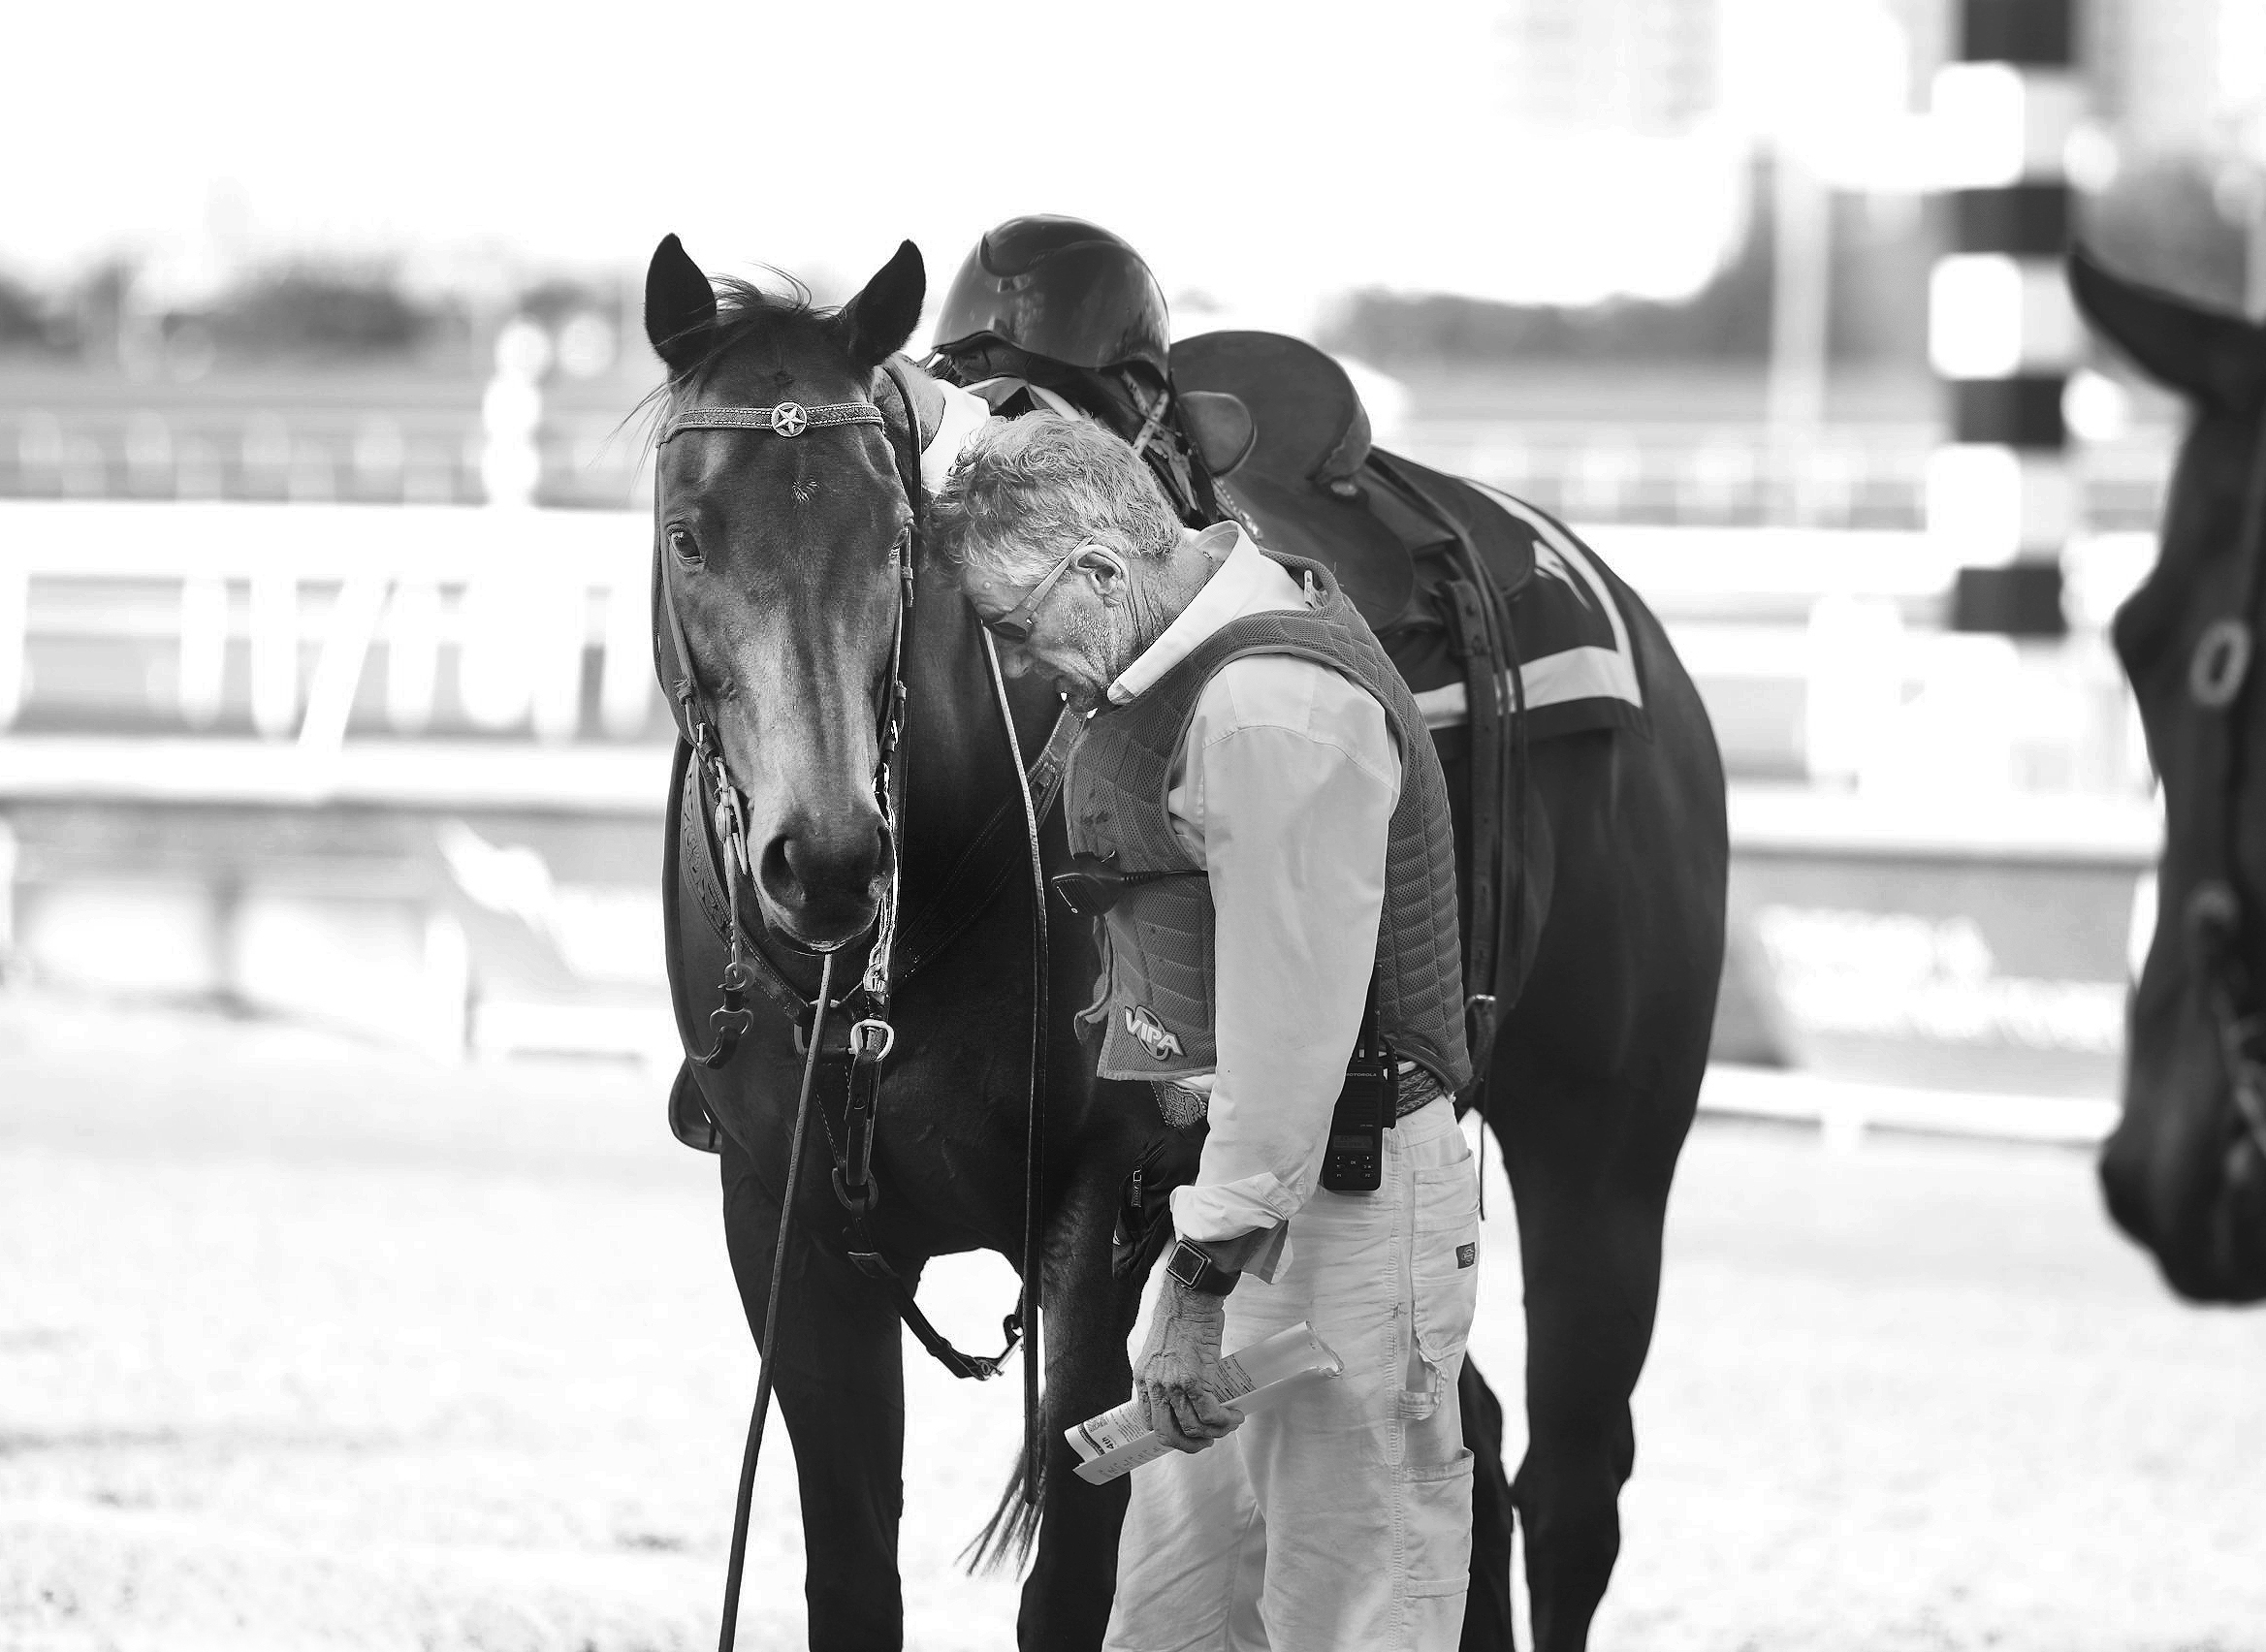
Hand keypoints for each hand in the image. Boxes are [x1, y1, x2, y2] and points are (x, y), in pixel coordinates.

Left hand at [1133, 1277, 1240, 1452]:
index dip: (1169, 1432)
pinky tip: (1234, 1415)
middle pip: (1168, 1434)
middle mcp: (1154, 1386)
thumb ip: (1164, 1372)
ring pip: (1193, 1429)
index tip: (1186, 1431)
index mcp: (1143, 1378)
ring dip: (1214, 1433)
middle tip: (1207, 1440)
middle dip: (1189, 1445)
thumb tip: (1182, 1389)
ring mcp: (1173, 1386)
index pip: (1148, 1421)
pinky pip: (1210, 1415)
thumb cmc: (1181, 1316)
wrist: (1190, 1298)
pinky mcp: (1195, 1381)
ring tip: (1228, 1424)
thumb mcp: (1160, 1349)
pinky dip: (1225, 1421)